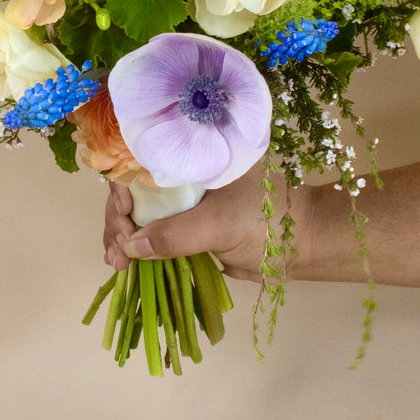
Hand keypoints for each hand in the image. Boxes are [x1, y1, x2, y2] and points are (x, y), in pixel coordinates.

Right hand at [102, 161, 284, 281]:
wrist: (303, 249)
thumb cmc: (270, 223)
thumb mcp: (221, 225)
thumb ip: (176, 235)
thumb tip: (130, 246)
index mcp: (196, 155)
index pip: (143, 159)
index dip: (124, 186)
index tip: (123, 217)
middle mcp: (186, 172)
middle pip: (135, 188)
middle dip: (120, 219)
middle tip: (117, 253)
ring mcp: (186, 200)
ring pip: (140, 212)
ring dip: (123, 237)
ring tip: (117, 264)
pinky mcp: (188, 225)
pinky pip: (154, 232)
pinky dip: (138, 247)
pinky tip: (125, 264)